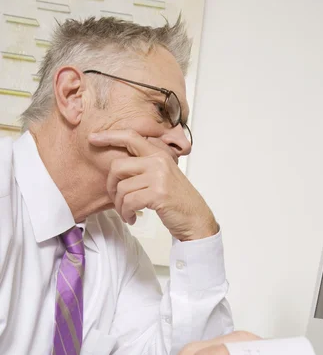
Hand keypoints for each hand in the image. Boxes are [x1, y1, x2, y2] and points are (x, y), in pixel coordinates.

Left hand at [88, 129, 218, 240]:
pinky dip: (126, 213)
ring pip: (122, 188)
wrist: (196, 219)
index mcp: (159, 154)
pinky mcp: (158, 193)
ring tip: (127, 213)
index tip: (93, 138)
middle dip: (111, 186)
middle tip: (116, 199)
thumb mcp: (164, 176)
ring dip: (120, 205)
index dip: (109, 136)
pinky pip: (129, 202)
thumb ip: (146, 165)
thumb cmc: (177, 201)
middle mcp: (158, 161)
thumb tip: (117, 166)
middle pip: (118, 166)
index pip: (131, 136)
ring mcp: (159, 176)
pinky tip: (132, 218)